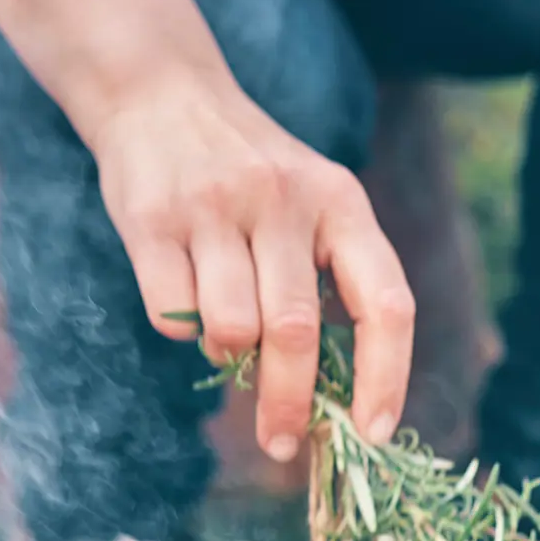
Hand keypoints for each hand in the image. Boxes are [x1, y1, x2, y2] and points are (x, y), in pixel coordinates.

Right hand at [86, 73, 414, 461]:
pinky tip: (186, 297)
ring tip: (230, 339)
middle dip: (290, 405)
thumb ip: (331, 285)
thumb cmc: (253, 179)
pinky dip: (182, 329)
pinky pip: (173, 314)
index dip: (386, 378)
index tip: (372, 434)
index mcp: (343, 203)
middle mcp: (285, 199)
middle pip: (296, 333)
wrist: (161, 95)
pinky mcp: (152, 218)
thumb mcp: (314, 206)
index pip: (386, 304)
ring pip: (232, 331)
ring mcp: (216, 206)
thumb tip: (335, 404)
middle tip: (281, 445)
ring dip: (231, 358)